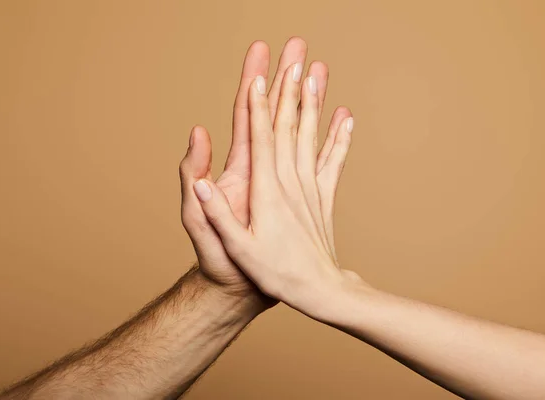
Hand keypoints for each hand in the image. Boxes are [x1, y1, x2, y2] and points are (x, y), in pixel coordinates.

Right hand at [179, 38, 351, 310]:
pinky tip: (346, 117)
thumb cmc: (275, 274)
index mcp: (268, 192)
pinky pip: (333, 161)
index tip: (258, 76)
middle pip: (289, 129)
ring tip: (318, 75)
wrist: (319, 291)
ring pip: (311, 137)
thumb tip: (198, 181)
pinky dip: (340, 137)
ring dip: (313, 104)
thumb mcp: (238, 249)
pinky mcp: (324, 198)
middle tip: (293, 59)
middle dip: (289, 92)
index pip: (261, 139)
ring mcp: (311, 189)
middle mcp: (291, 184)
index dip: (258, 107)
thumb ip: (217, 214)